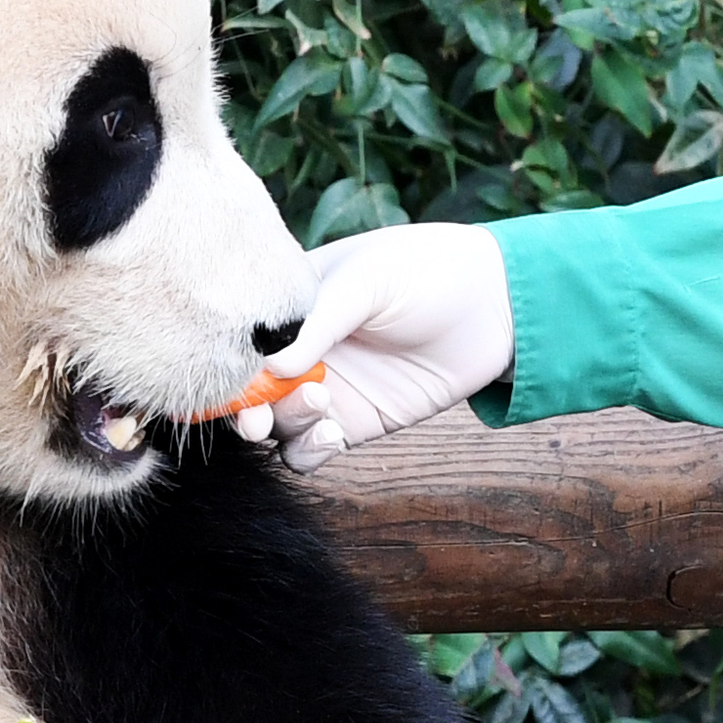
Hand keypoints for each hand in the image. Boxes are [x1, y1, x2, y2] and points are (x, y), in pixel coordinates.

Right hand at [241, 225, 513, 471]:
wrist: (495, 305)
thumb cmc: (427, 272)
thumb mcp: (368, 279)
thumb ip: (320, 321)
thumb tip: (273, 368)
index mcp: (288, 305)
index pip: (238, 340)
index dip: (227, 364)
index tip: (233, 381)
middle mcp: (299, 349)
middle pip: (247, 389)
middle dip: (245, 407)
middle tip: (259, 415)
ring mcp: (324, 387)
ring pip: (275, 423)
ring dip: (283, 424)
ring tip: (321, 401)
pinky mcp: (353, 422)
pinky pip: (309, 450)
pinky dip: (308, 450)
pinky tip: (332, 434)